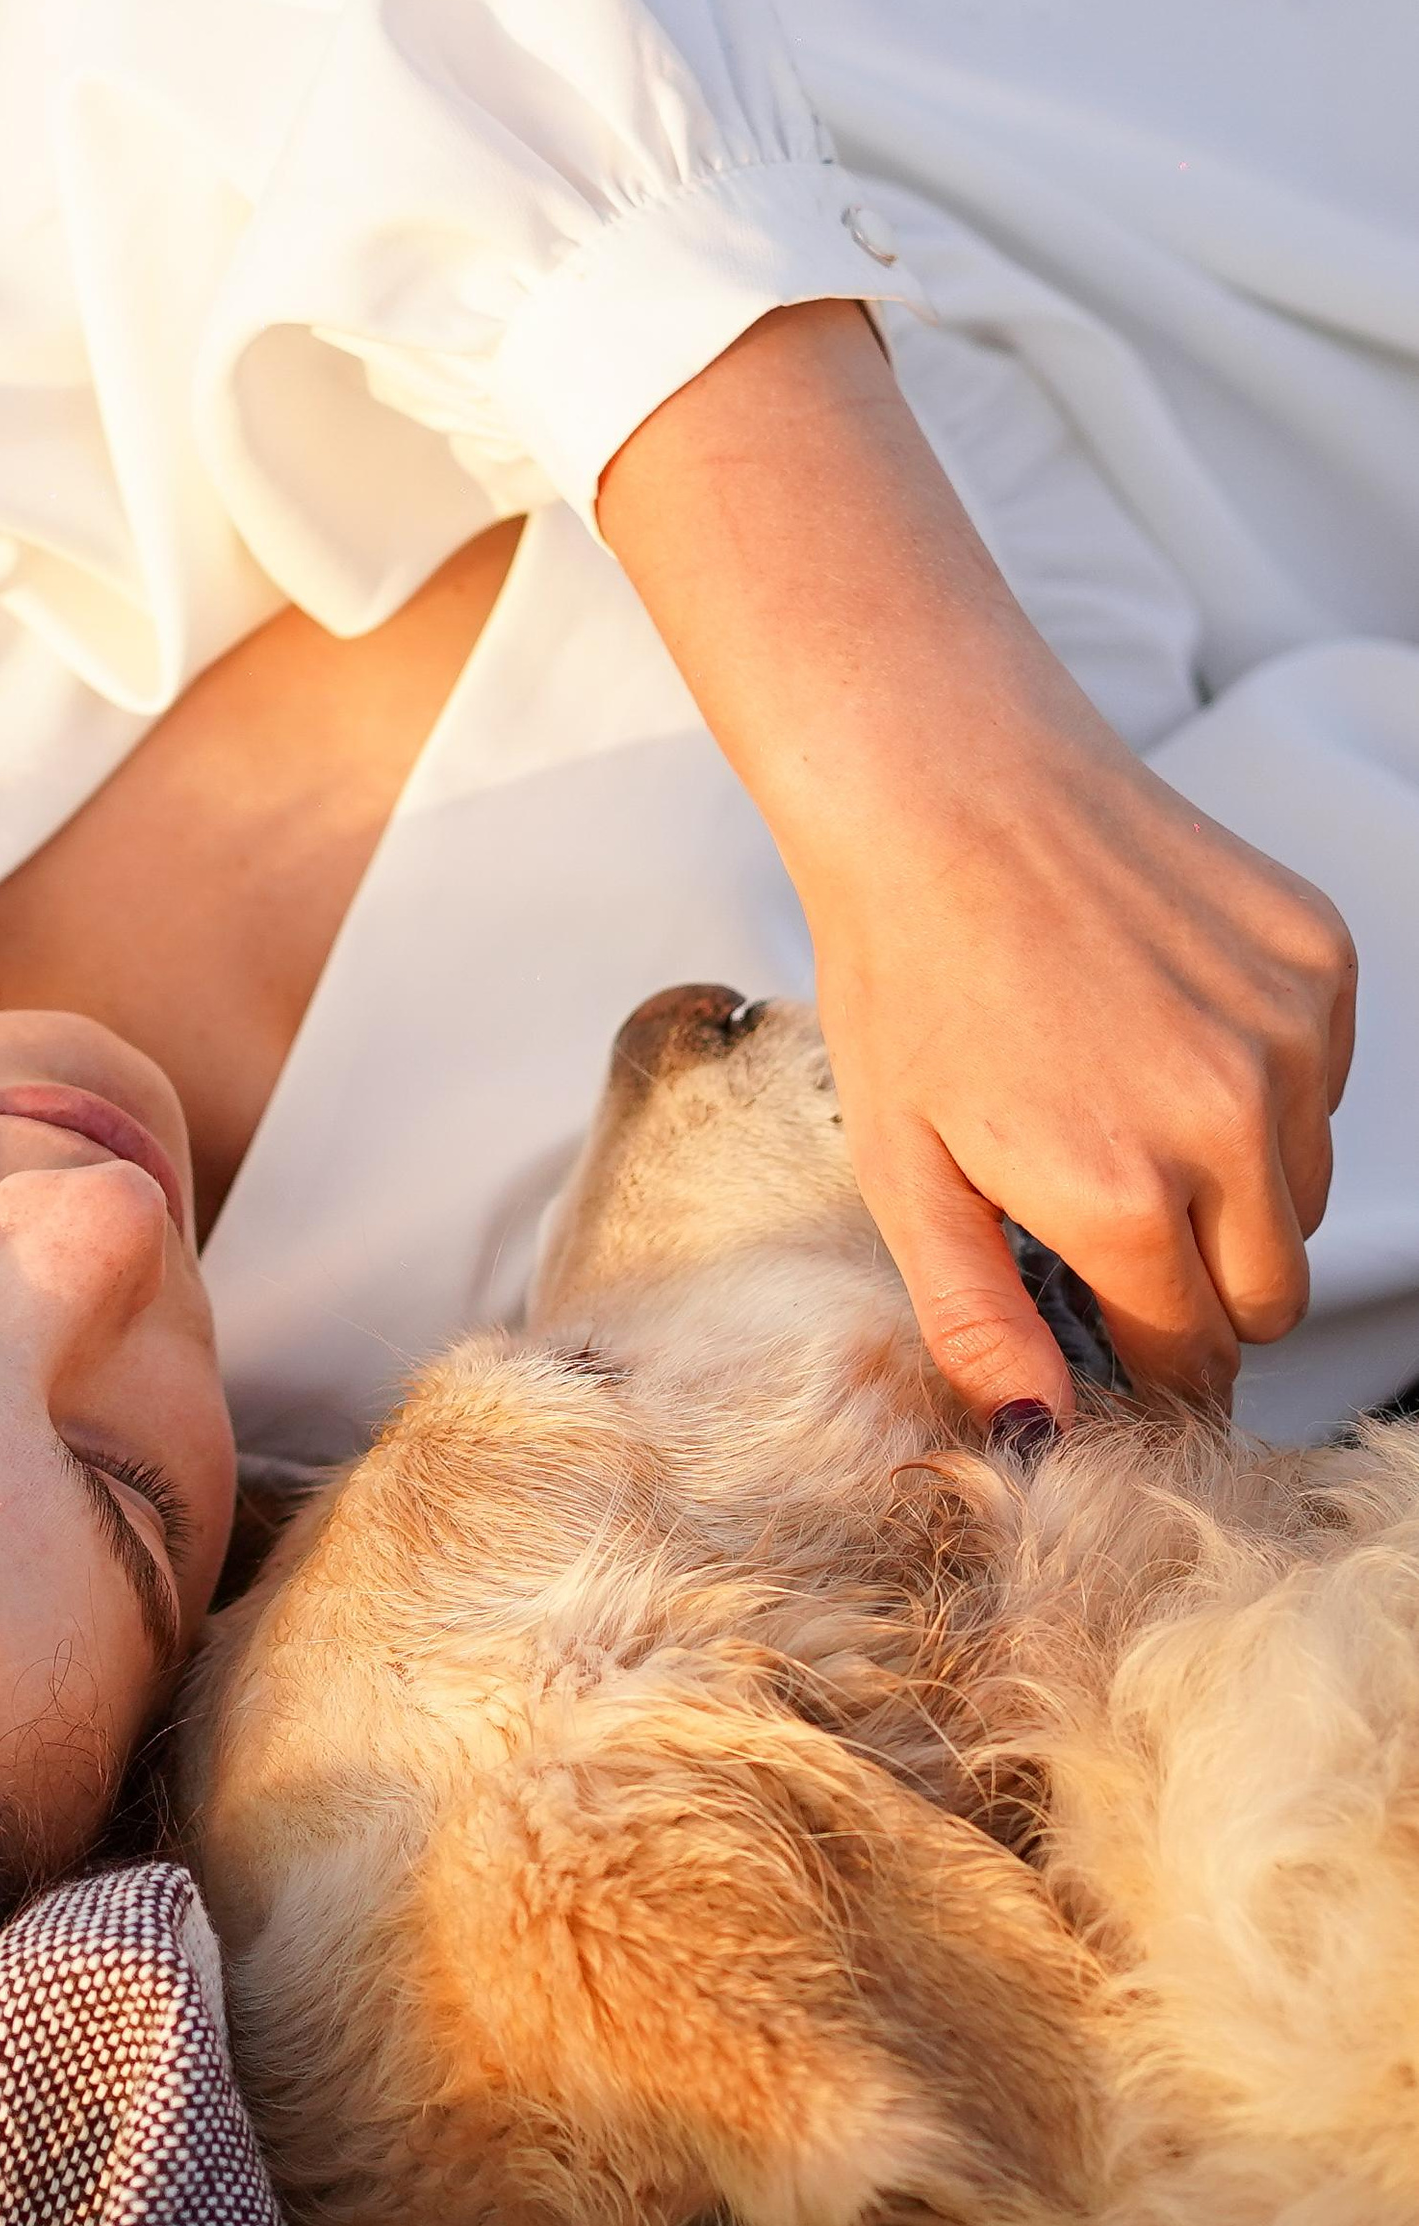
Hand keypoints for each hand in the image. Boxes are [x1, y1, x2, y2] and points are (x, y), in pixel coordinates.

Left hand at [595, 300, 1356, 1416]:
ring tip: (1117, 1103)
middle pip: (1266, 1293)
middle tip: (1104, 1225)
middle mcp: (1233, 1124)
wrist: (947, 786)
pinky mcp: (1321, 961)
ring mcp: (1291, 1037)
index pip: (1187, 1353)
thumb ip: (978, 1321)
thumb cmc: (904, 974)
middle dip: (1196, 1288)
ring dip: (1232, 1184)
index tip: (1103, 1334)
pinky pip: (1320, 1083)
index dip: (1143, 1359)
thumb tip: (1037, 1439)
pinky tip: (1159, 1023)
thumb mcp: (904, 1170)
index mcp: (1125, 1195)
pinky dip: (1260, 1082)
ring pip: (1303, 1193)